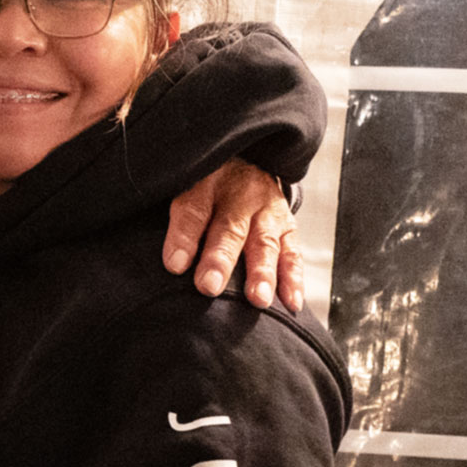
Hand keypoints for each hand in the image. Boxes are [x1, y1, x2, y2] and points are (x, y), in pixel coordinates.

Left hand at [162, 159, 302, 310]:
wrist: (247, 164)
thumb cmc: (207, 188)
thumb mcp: (187, 190)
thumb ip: (180, 222)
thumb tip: (173, 264)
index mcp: (208, 183)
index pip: (194, 209)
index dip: (184, 237)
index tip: (174, 266)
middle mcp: (242, 196)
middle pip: (230, 228)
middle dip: (220, 260)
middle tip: (209, 286)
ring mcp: (269, 212)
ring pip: (265, 243)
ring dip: (262, 273)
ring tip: (257, 299)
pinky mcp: (288, 228)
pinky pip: (293, 253)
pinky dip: (293, 279)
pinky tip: (291, 302)